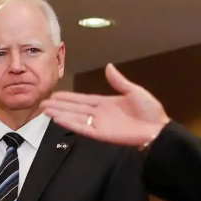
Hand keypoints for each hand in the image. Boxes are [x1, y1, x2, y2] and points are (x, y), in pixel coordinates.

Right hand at [41, 63, 170, 145]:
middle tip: (42, 102)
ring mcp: (100, 124)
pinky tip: (58, 119)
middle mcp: (100, 114)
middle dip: (59, 105)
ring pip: (75, 118)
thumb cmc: (149, 110)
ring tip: (45, 109)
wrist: (158, 128)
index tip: (55, 94)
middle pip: (75, 108)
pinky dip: (71, 123)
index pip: (82, 99)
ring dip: (60, 113)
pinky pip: (83, 128)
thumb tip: (109, 66)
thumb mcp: (134, 91)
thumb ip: (119, 81)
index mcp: (106, 103)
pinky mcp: (102, 134)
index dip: (69, 97)